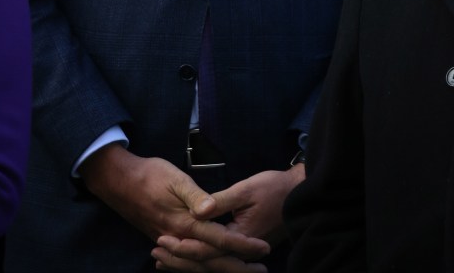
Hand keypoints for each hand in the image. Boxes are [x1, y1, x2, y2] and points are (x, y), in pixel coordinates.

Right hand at [81, 144, 269, 268]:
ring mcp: (170, 241)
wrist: (120, 182)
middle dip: (238, 266)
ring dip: (222, 269)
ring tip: (244, 270)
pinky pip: (187, 261)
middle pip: (212, 260)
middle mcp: (179, 238)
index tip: (263, 249)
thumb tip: (211, 209)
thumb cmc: (151, 174)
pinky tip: (210, 268)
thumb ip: (195, 196)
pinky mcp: (164, 239)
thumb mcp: (176, 178)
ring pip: (199, 264)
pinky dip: (200, 267)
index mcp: (186, 223)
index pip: (220, 240)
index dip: (243, 246)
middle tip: (262, 270)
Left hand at [153, 164, 304, 270]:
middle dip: (180, 259)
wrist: (297, 193)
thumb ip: (221, 201)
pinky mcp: (242, 247)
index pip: (206, 248)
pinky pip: (217, 260)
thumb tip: (199, 210)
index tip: (163, 239)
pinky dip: (198, 260)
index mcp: (240, 236)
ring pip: (210, 265)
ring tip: (162, 258)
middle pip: (206, 263)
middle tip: (156, 252)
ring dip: (186, 263)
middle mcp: (240, 250)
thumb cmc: (273, 188)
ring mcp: (242, 251)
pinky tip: (183, 258)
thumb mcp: (247, 189)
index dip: (183, 246)